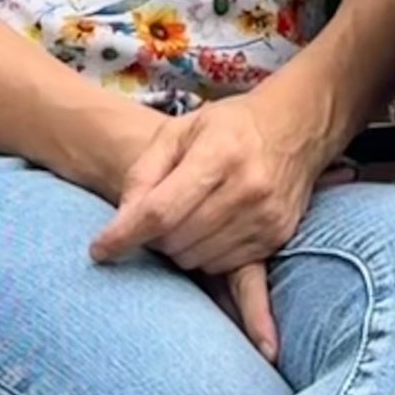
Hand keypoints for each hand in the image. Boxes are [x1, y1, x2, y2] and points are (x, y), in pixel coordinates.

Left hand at [89, 88, 330, 335]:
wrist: (295, 127)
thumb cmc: (228, 127)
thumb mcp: (178, 131)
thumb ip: (144, 173)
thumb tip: (119, 222)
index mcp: (218, 153)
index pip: (161, 211)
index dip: (125, 235)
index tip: (99, 250)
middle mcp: (246, 188)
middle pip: (176, 240)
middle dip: (153, 238)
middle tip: (154, 219)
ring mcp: (265, 216)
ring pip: (196, 259)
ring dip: (178, 249)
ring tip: (183, 220)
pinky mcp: (277, 237)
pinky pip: (223, 267)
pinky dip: (204, 255)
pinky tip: (206, 230)